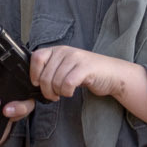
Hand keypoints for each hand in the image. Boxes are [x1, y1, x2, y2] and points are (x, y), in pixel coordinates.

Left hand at [28, 45, 145, 104]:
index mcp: (58, 50)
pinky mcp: (85, 68)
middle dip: (47, 91)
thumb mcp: (66, 67)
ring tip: (64, 93)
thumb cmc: (87, 73)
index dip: (34, 74)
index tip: (39, 84)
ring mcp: (76, 58)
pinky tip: (70, 92)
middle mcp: (65, 51)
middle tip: (53, 96)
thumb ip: (52, 69)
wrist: (112, 74)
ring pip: (55, 81)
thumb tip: (35, 81)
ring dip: (58, 93)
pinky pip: (67, 84)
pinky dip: (67, 92)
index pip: (37, 58)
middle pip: (45, 75)